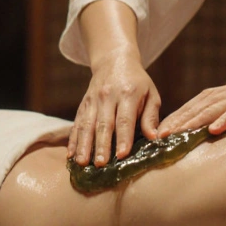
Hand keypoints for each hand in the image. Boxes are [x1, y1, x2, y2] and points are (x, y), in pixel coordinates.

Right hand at [68, 52, 161, 166]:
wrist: (114, 60)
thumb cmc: (138, 83)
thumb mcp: (151, 95)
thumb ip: (151, 117)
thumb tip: (155, 138)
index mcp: (128, 94)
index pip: (125, 119)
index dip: (123, 138)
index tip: (122, 155)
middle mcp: (108, 96)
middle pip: (103, 123)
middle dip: (101, 145)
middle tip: (101, 165)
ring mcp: (93, 99)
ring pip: (87, 124)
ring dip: (84, 145)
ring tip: (82, 163)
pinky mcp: (83, 104)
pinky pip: (77, 122)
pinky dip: (73, 139)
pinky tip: (70, 154)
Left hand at [156, 65, 225, 135]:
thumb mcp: (225, 107)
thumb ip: (208, 117)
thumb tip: (190, 134)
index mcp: (208, 99)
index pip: (183, 112)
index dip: (168, 123)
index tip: (152, 137)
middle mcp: (215, 99)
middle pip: (190, 113)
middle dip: (173, 125)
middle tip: (157, 138)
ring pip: (206, 113)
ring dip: (190, 123)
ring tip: (176, 134)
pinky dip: (222, 121)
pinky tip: (213, 130)